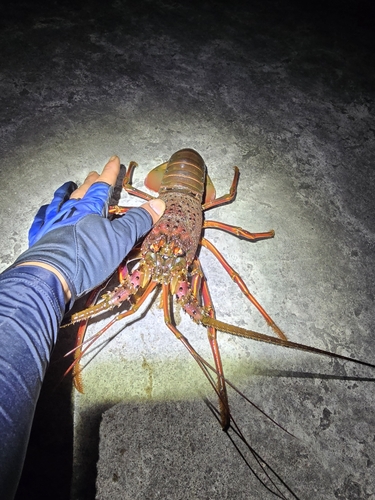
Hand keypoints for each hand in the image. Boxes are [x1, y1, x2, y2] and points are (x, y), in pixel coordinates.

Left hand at [15, 156, 164, 305]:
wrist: (52, 275)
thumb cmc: (87, 257)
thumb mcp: (119, 240)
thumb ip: (138, 221)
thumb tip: (158, 204)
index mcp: (90, 207)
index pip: (103, 185)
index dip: (110, 172)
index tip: (114, 160)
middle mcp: (70, 210)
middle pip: (82, 191)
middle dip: (90, 182)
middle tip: (94, 174)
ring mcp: (54, 223)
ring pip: (61, 202)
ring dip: (68, 194)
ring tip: (69, 188)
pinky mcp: (43, 237)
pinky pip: (44, 219)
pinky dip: (47, 213)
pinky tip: (45, 213)